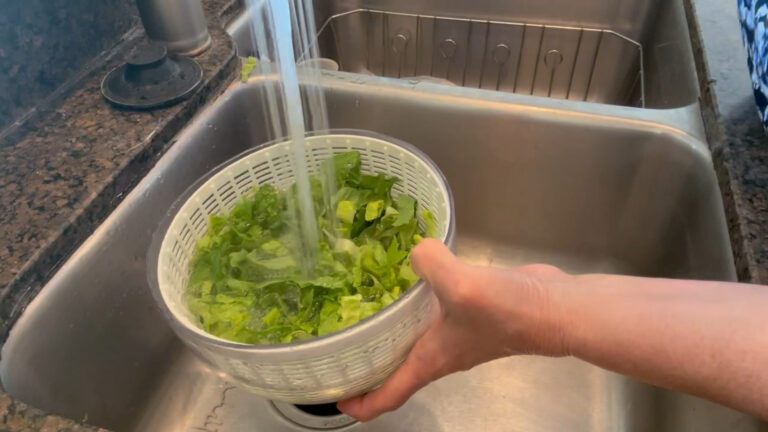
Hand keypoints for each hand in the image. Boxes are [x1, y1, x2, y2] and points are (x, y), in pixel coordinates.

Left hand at [337, 239, 570, 420]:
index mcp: (430, 361)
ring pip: (412, 338)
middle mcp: (440, 352)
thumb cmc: (508, 312)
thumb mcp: (460, 286)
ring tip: (363, 302)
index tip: (334, 397)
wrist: (555, 307)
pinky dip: (413, 301)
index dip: (359, 403)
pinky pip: (431, 309)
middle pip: (395, 369)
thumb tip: (416, 249)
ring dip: (389, 328)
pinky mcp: (470, 311)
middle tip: (340, 342)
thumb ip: (429, 263)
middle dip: (366, 362)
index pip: (389, 396)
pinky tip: (407, 274)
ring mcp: (456, 333)